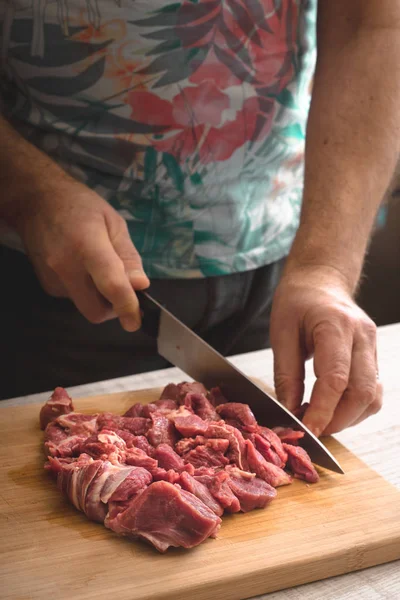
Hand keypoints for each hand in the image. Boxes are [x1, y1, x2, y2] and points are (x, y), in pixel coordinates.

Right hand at [15, 178, 148, 330]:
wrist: (36, 202)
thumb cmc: (80, 206)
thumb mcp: (114, 223)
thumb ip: (128, 257)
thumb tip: (141, 285)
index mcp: (87, 246)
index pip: (110, 286)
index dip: (127, 307)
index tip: (136, 321)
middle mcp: (66, 267)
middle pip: (95, 311)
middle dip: (114, 309)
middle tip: (124, 292)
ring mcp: (53, 279)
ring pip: (85, 306)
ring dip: (100, 298)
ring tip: (99, 269)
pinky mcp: (47, 286)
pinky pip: (74, 298)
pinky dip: (86, 291)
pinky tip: (82, 268)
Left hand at [270, 266, 381, 435]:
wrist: (320, 280)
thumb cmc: (297, 301)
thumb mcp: (281, 333)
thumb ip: (286, 374)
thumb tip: (289, 412)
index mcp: (336, 325)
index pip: (336, 378)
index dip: (322, 410)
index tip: (307, 430)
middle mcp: (362, 336)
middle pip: (361, 392)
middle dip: (336, 420)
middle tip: (311, 430)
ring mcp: (373, 346)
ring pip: (372, 396)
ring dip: (347, 418)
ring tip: (319, 420)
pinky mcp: (374, 356)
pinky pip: (372, 391)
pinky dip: (355, 408)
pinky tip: (332, 409)